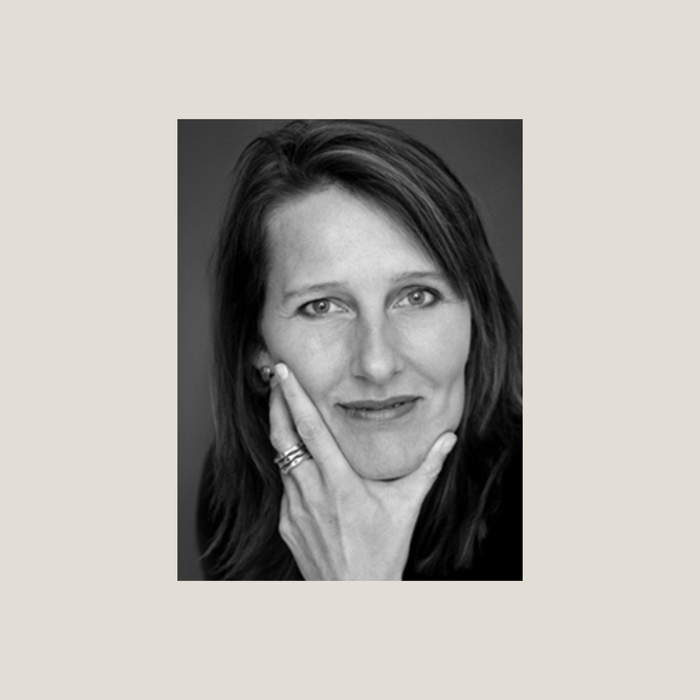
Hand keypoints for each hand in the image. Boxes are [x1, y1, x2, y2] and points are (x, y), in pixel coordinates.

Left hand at [269, 363, 456, 580]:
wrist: (355, 595)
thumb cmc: (383, 550)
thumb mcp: (407, 506)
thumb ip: (427, 468)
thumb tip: (448, 439)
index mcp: (340, 482)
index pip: (311, 429)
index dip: (295, 398)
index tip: (285, 374)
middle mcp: (312, 491)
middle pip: (284, 437)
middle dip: (277, 404)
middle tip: (276, 379)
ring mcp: (294, 508)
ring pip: (282, 460)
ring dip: (282, 434)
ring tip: (285, 412)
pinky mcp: (286, 524)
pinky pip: (284, 487)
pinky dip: (290, 469)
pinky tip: (302, 464)